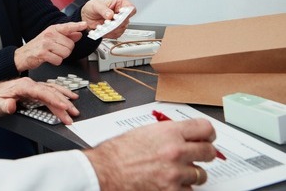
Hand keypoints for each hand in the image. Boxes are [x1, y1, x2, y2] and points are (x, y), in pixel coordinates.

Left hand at [0, 77, 79, 124]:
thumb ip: (5, 105)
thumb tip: (12, 106)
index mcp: (24, 86)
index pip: (42, 92)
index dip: (54, 99)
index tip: (64, 106)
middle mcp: (30, 84)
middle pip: (51, 93)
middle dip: (63, 103)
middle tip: (73, 114)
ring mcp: (33, 86)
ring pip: (53, 91)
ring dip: (64, 99)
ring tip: (75, 107)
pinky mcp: (34, 90)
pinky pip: (51, 90)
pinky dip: (61, 93)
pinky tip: (68, 97)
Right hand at [14, 21, 87, 71]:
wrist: (22, 56)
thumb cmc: (37, 47)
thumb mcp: (51, 38)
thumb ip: (66, 36)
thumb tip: (78, 33)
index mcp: (52, 30)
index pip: (67, 27)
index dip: (77, 26)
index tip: (84, 24)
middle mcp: (49, 35)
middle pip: (70, 44)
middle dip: (66, 50)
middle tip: (56, 50)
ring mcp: (46, 44)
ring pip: (66, 53)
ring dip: (61, 57)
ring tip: (52, 54)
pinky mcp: (43, 53)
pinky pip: (59, 60)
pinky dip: (56, 62)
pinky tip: (49, 59)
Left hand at [81, 0, 135, 38]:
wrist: (87, 16)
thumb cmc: (93, 7)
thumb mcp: (96, 5)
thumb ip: (103, 9)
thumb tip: (110, 15)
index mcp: (120, 3)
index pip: (130, 8)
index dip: (128, 12)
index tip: (119, 14)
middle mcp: (121, 14)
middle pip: (126, 20)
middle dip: (116, 22)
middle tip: (108, 22)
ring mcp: (119, 23)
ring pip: (121, 29)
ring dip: (111, 29)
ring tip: (101, 27)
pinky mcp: (115, 31)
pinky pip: (115, 35)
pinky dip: (107, 34)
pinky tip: (100, 31)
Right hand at [83, 119, 217, 189]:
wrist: (104, 171)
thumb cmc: (117, 153)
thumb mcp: (143, 132)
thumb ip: (165, 133)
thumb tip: (180, 136)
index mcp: (169, 132)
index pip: (204, 128)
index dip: (208, 134)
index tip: (207, 137)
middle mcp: (176, 151)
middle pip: (209, 152)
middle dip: (205, 154)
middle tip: (199, 155)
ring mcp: (176, 173)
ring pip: (201, 175)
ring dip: (192, 174)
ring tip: (178, 172)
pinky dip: (181, 189)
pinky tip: (170, 183)